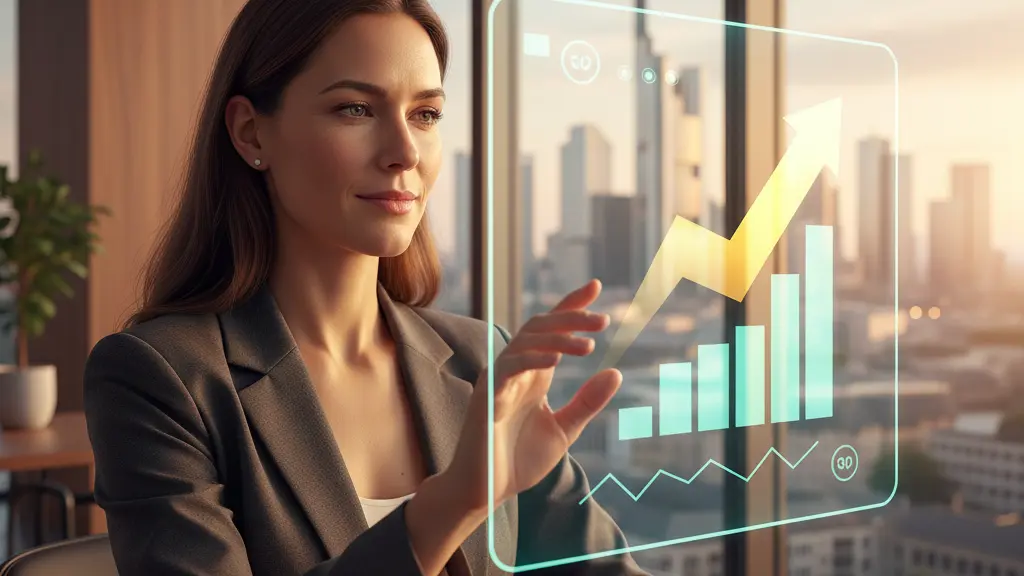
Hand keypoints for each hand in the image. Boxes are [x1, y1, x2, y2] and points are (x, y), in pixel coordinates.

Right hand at [444, 278, 622, 512]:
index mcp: (534, 374)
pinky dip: (531, 359)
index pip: (552, 329)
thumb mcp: (563, 430)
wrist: (485, 490)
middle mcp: (515, 370)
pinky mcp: (486, 395)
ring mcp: (498, 379)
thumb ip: (587, 403)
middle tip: (603, 320)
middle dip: (571, 317)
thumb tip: (617, 372)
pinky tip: (554, 360)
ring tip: (588, 346)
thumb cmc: (517, 461)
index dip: (571, 305)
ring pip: (526, 341)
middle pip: (540, 326)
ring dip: (558, 339)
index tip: (596, 285)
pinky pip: (507, 367)